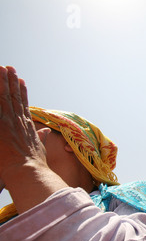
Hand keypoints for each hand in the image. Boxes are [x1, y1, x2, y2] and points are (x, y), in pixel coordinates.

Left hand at [0, 66, 66, 212]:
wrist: (28, 172)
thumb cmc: (33, 166)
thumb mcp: (39, 150)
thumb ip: (41, 138)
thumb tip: (46, 131)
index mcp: (28, 127)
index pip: (23, 106)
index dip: (22, 92)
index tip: (20, 81)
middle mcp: (20, 122)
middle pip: (14, 97)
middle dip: (11, 82)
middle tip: (9, 68)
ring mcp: (11, 122)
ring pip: (6, 97)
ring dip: (3, 82)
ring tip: (2, 68)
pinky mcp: (1, 125)